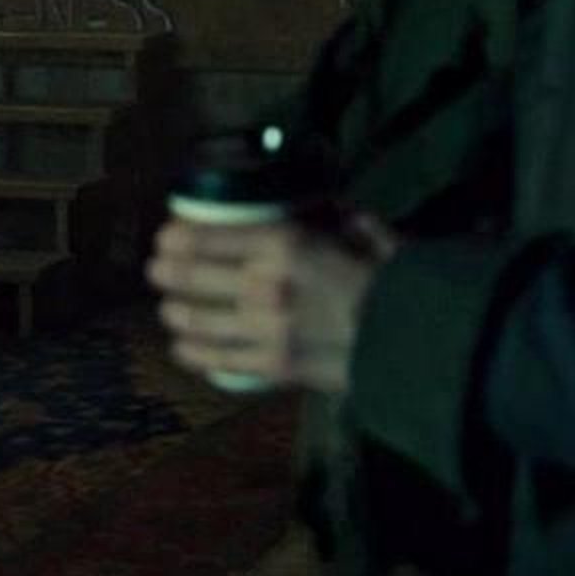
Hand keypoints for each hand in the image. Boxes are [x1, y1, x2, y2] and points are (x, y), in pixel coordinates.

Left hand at [147, 216, 394, 395]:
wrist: (417, 342)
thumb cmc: (395, 279)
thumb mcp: (369, 231)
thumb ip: (341, 216)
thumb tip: (327, 208)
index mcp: (285, 244)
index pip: (211, 236)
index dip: (179, 236)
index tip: (165, 234)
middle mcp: (264, 285)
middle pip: (194, 277)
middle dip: (168, 272)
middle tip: (157, 270)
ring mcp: (264, 330)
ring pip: (199, 321)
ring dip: (176, 313)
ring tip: (168, 309)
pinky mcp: (273, 367)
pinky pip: (221, 361)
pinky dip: (194, 354)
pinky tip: (181, 349)